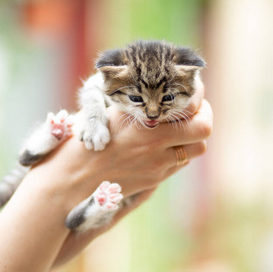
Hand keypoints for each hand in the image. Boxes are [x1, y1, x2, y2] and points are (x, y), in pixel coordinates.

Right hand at [50, 87, 211, 267]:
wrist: (68, 184)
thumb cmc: (79, 142)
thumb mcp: (104, 112)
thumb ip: (136, 103)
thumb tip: (158, 91)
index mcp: (143, 122)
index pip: (191, 105)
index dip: (197, 94)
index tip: (193, 88)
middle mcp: (155, 145)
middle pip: (204, 129)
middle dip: (203, 115)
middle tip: (194, 108)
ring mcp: (157, 166)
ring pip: (196, 149)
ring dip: (192, 136)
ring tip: (178, 126)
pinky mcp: (154, 180)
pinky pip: (179, 163)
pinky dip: (179, 150)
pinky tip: (162, 144)